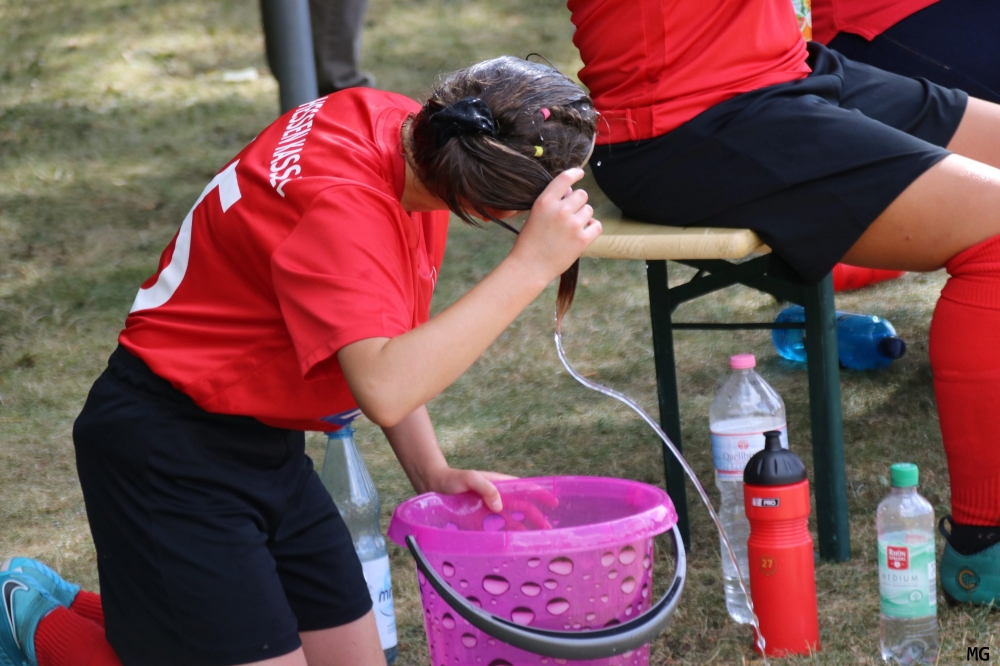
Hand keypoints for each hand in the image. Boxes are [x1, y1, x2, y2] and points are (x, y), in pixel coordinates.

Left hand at [424, 468, 559, 530]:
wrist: (431, 486)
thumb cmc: (451, 479)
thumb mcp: (468, 478)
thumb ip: (485, 487)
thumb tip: (500, 506)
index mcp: (499, 485)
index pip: (525, 489)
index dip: (540, 495)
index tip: (554, 502)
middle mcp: (497, 499)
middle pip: (523, 509)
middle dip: (537, 517)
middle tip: (549, 530)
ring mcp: (488, 512)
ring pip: (512, 522)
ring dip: (525, 530)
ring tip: (535, 541)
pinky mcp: (479, 523)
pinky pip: (497, 532)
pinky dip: (507, 539)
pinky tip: (513, 548)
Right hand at [511, 168, 601, 282]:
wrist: (530, 267)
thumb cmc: (530, 241)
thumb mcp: (535, 215)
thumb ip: (552, 201)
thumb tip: (571, 190)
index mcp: (545, 202)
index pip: (565, 179)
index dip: (575, 173)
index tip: (580, 173)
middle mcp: (560, 210)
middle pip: (582, 195)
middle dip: (577, 203)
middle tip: (569, 215)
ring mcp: (572, 225)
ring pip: (589, 210)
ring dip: (583, 216)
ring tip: (571, 228)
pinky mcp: (582, 240)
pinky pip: (597, 225)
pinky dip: (592, 228)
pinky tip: (582, 233)